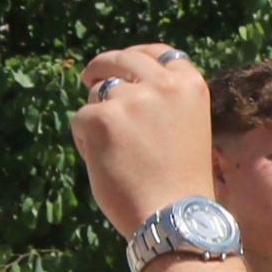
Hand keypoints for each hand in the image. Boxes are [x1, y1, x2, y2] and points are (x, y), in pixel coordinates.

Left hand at [67, 44, 213, 238]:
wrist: (174, 217)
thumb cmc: (180, 184)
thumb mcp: (187, 127)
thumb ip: (164, 101)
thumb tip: (123, 83)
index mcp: (190, 85)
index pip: (159, 54)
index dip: (137, 56)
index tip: (124, 63)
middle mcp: (162, 84)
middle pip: (121, 60)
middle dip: (102, 67)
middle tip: (88, 77)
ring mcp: (130, 100)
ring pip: (98, 92)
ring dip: (98, 115)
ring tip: (116, 152)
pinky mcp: (100, 118)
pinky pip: (81, 119)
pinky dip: (86, 142)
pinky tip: (107, 165)